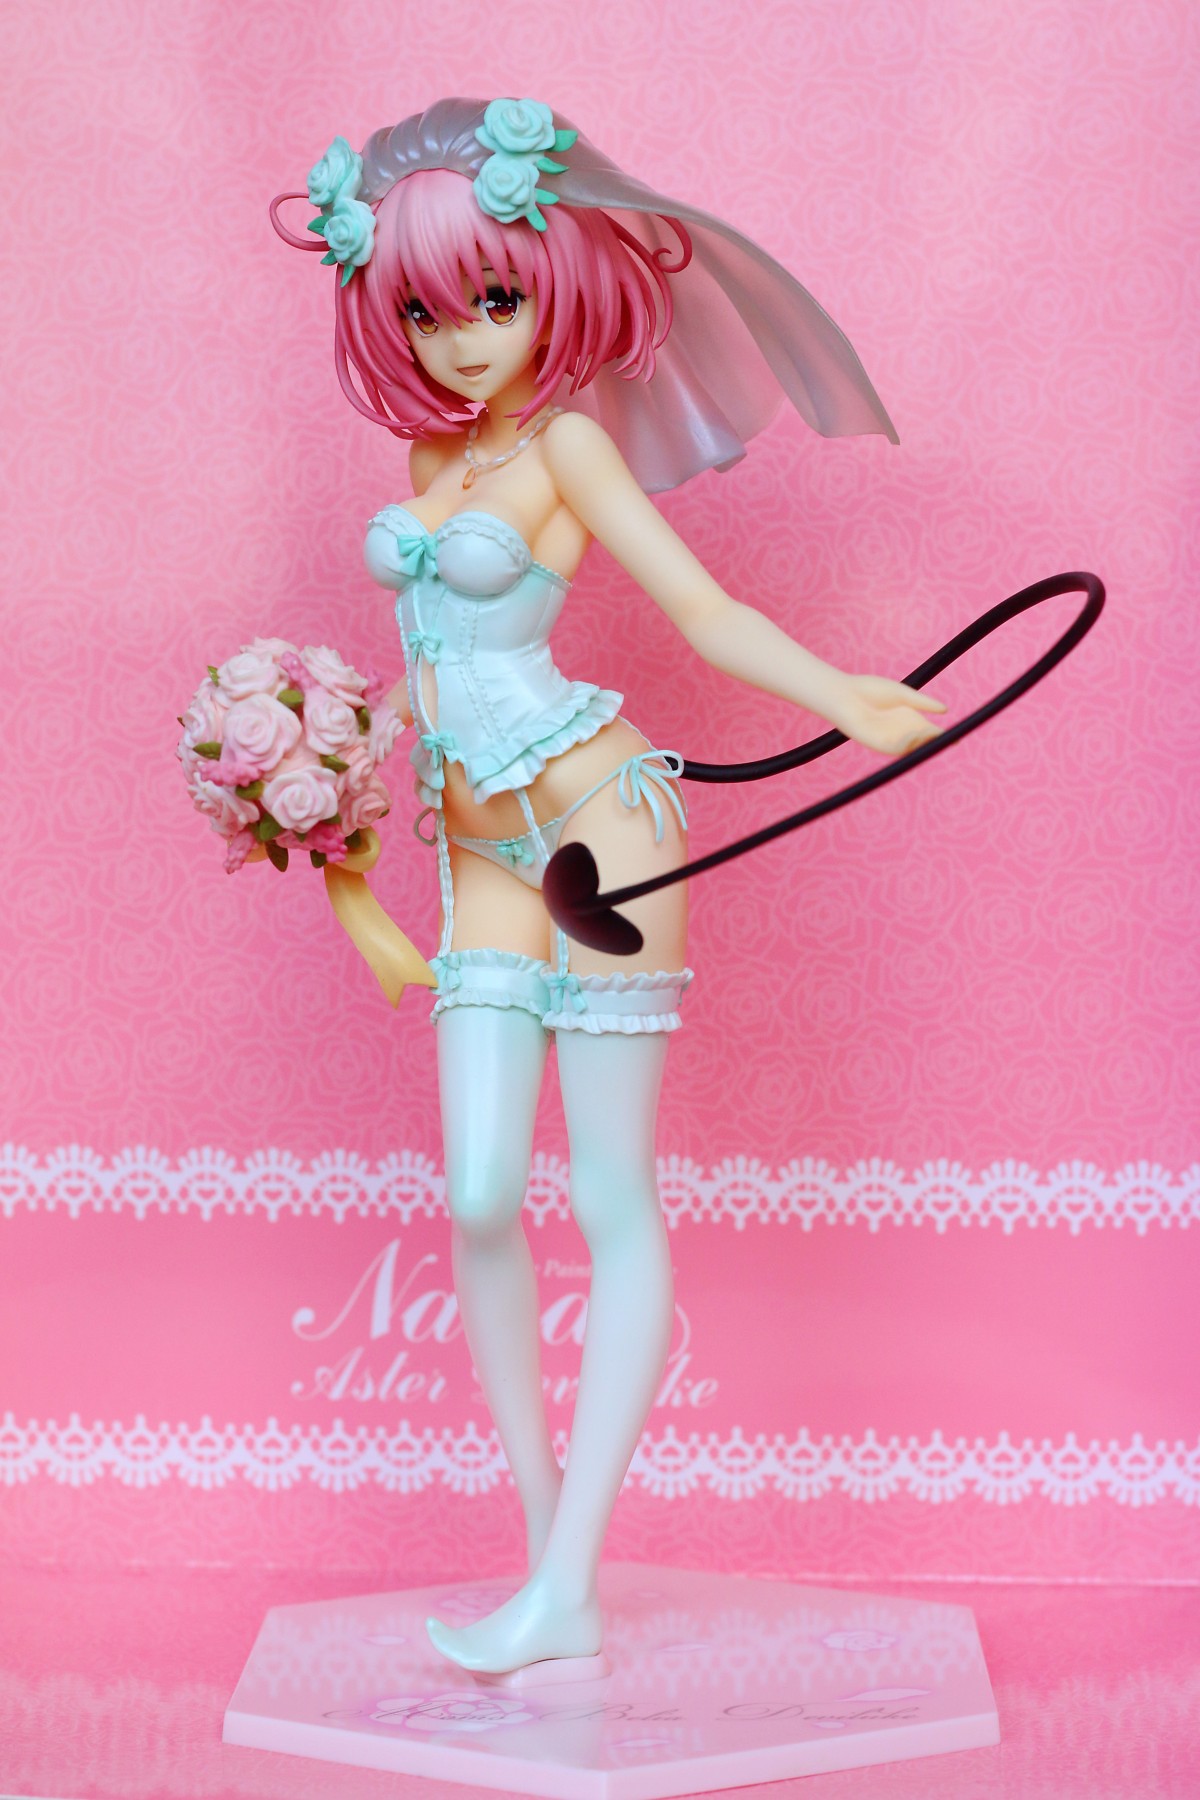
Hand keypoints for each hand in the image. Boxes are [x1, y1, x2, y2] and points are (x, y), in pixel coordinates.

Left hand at [828, 674, 947, 756]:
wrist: (846, 694)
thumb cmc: (871, 690)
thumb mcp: (902, 694)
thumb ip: (922, 703)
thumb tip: (945, 710)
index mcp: (910, 719)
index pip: (931, 731)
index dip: (944, 735)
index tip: (958, 736)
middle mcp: (902, 732)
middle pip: (925, 742)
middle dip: (937, 743)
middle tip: (952, 740)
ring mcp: (891, 740)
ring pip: (913, 748)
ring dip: (924, 742)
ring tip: (934, 733)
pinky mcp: (879, 745)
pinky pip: (898, 749)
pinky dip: (909, 743)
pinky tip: (915, 733)